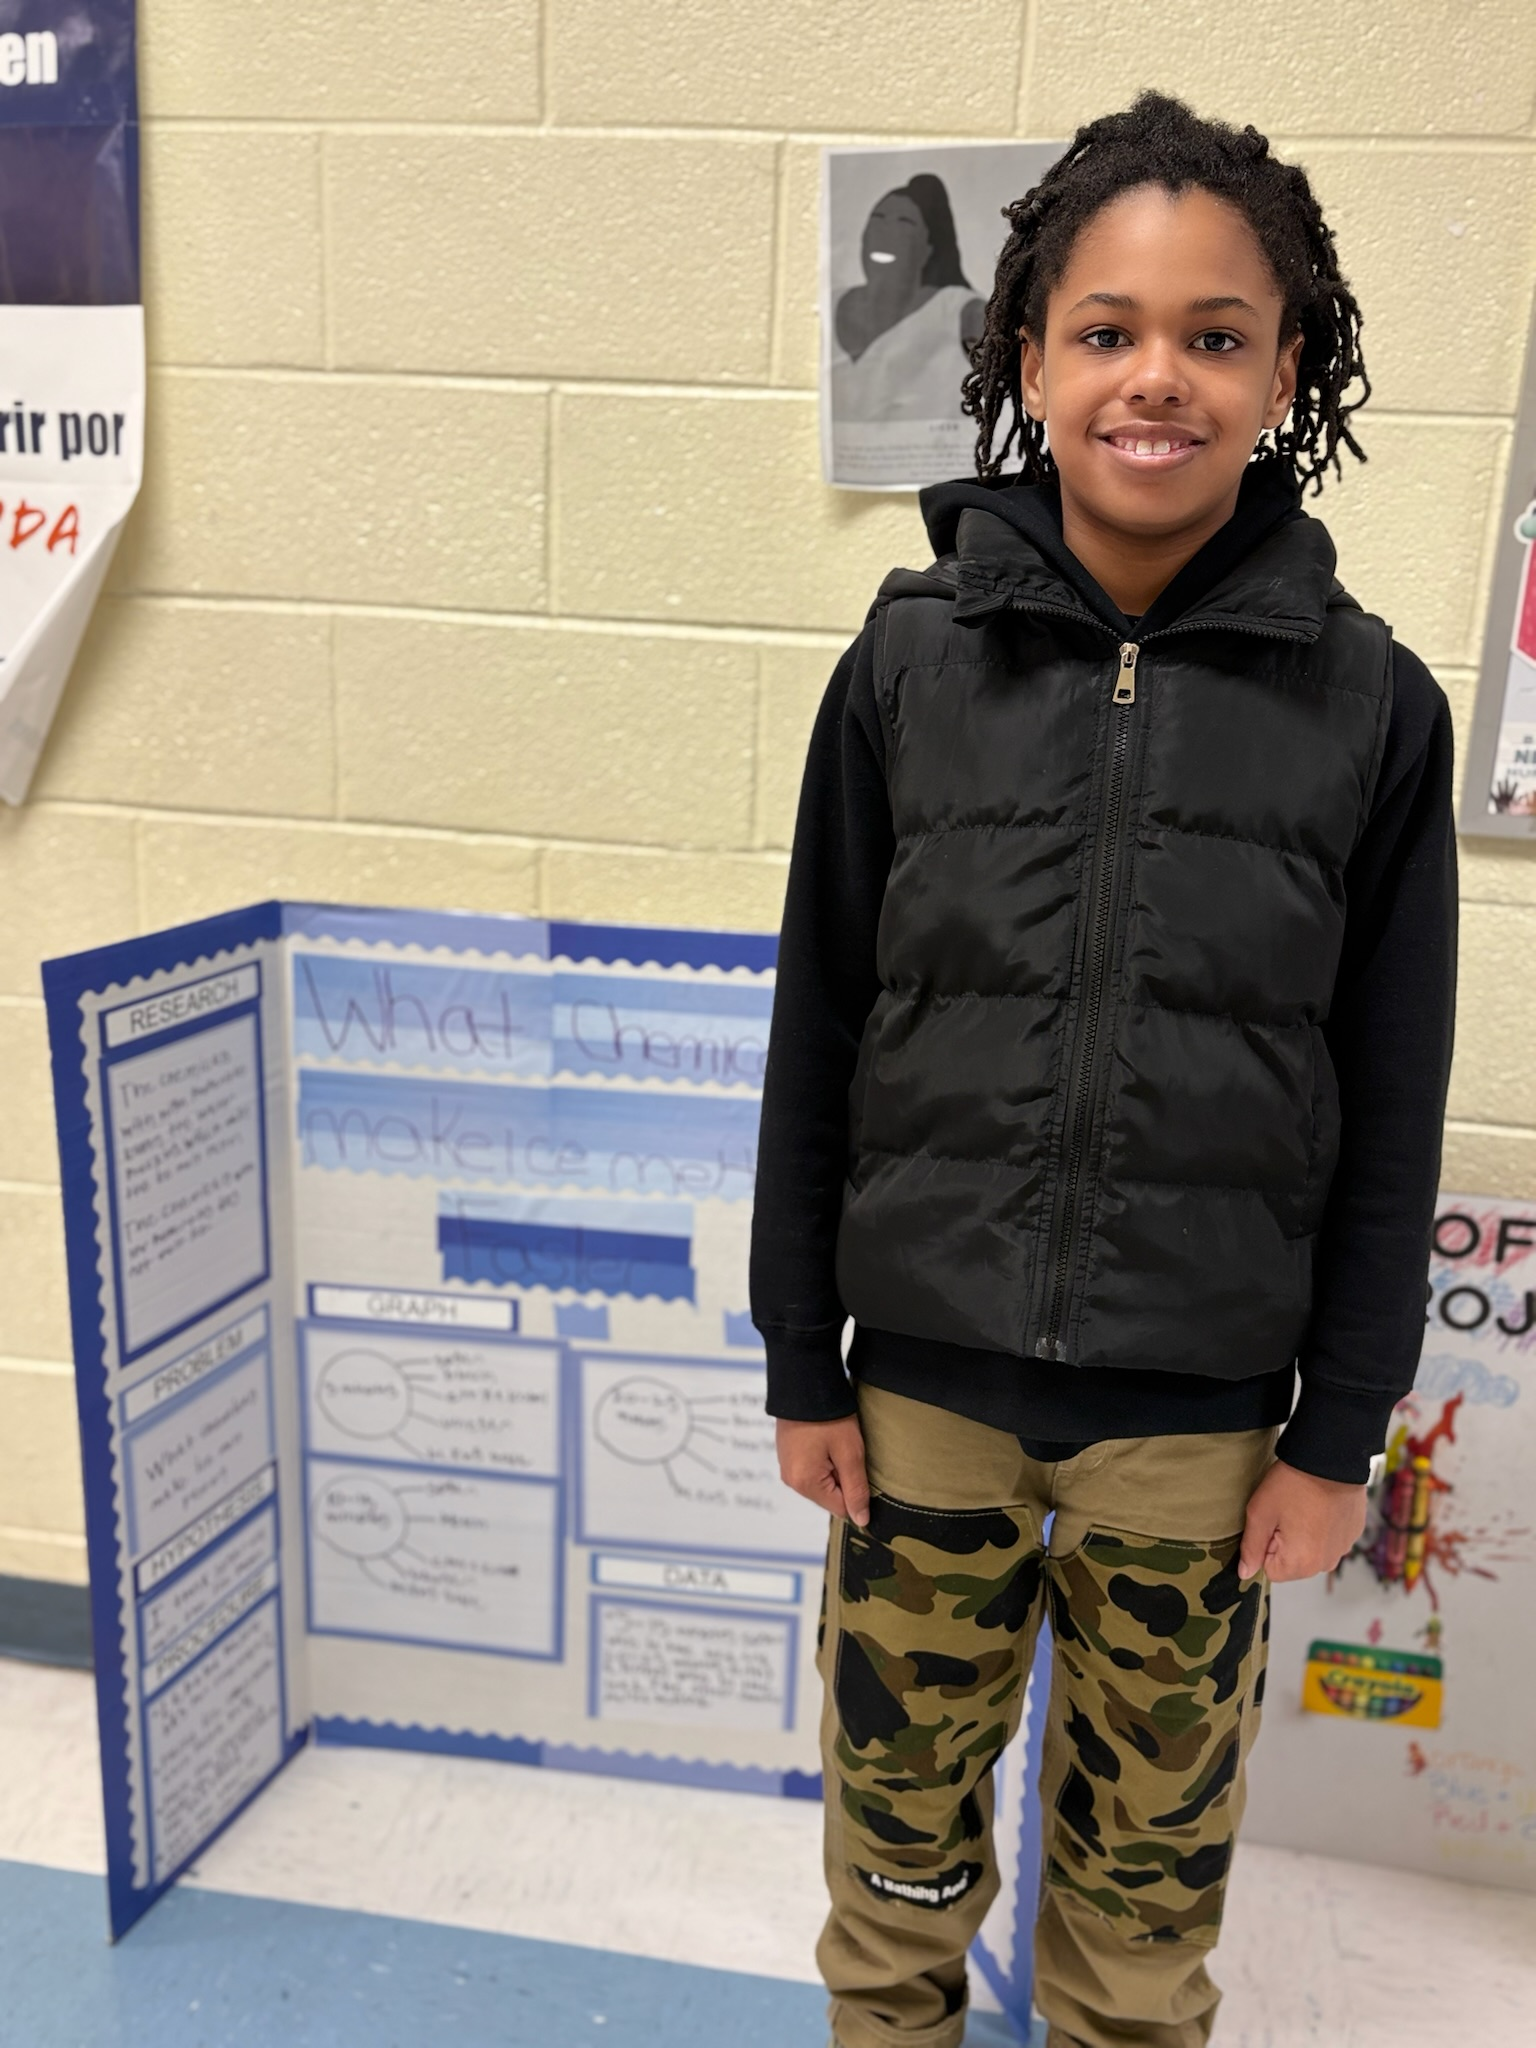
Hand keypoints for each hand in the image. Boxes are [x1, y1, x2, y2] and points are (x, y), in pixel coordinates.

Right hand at [776, 1415, 869, 1526]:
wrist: (803, 1383)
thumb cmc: (828, 1417)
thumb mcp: (850, 1452)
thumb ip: (856, 1489)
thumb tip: (861, 1521)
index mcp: (805, 1483)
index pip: (841, 1508)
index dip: (857, 1491)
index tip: (860, 1465)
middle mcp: (792, 1480)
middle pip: (830, 1496)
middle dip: (844, 1478)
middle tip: (847, 1450)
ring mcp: (787, 1468)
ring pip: (823, 1482)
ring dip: (835, 1467)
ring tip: (837, 1442)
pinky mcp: (788, 1456)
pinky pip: (812, 1469)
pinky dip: (825, 1459)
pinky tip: (827, 1439)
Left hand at [1239, 1458, 1366, 1582]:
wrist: (1330, 1458)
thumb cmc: (1294, 1483)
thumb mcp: (1261, 1512)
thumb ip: (1251, 1547)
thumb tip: (1245, 1572)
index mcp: (1302, 1563)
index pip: (1270, 1570)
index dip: (1265, 1545)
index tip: (1272, 1522)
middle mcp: (1326, 1563)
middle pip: (1292, 1563)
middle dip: (1284, 1542)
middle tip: (1287, 1512)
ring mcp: (1342, 1549)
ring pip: (1311, 1551)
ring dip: (1303, 1535)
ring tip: (1303, 1506)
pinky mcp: (1353, 1534)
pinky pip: (1328, 1540)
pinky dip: (1322, 1527)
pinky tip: (1319, 1506)